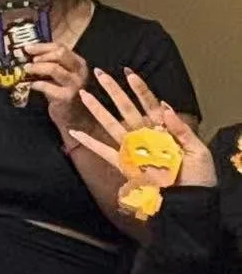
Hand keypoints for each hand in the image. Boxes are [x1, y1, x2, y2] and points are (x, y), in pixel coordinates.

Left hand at [23, 40, 90, 130]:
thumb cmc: (64, 93)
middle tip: (28, 59)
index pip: (61, 47)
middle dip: (40, 54)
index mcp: (78, 63)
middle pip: (60, 54)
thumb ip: (50, 64)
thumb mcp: (60, 76)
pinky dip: (37, 84)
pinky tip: (31, 85)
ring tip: (27, 69)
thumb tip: (29, 54)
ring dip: (37, 67)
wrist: (74, 117)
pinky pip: (48, 86)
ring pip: (55, 68)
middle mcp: (80, 72)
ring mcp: (75, 84)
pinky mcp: (66, 97)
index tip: (27, 48)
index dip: (42, 46)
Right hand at [69, 69, 215, 186]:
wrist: (189, 200)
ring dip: (97, 110)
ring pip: (112, 125)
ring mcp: (132, 148)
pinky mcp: (124, 164)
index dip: (140, 89)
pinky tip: (75, 131)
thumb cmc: (196, 175)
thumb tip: (165, 107)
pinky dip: (89, 142)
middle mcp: (145, 135)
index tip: (129, 73)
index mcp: (164, 130)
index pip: (150, 104)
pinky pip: (103, 151)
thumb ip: (181, 130)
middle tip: (100, 74)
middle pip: (126, 109)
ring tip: (85, 95)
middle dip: (113, 91)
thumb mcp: (197, 149)